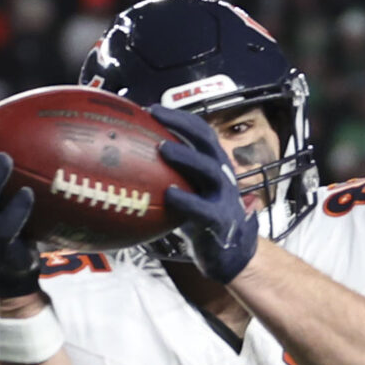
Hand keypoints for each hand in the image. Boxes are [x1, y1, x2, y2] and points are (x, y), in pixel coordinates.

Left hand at [150, 106, 259, 281]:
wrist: (231, 255)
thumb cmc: (203, 220)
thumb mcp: (192, 192)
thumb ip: (172, 177)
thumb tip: (132, 163)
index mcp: (215, 165)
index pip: (201, 132)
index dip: (179, 118)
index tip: (152, 109)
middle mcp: (222, 175)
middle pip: (206, 142)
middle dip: (181, 125)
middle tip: (154, 115)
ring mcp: (224, 198)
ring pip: (209, 170)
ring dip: (186, 156)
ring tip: (162, 148)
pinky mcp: (219, 222)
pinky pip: (203, 208)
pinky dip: (186, 200)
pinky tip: (169, 194)